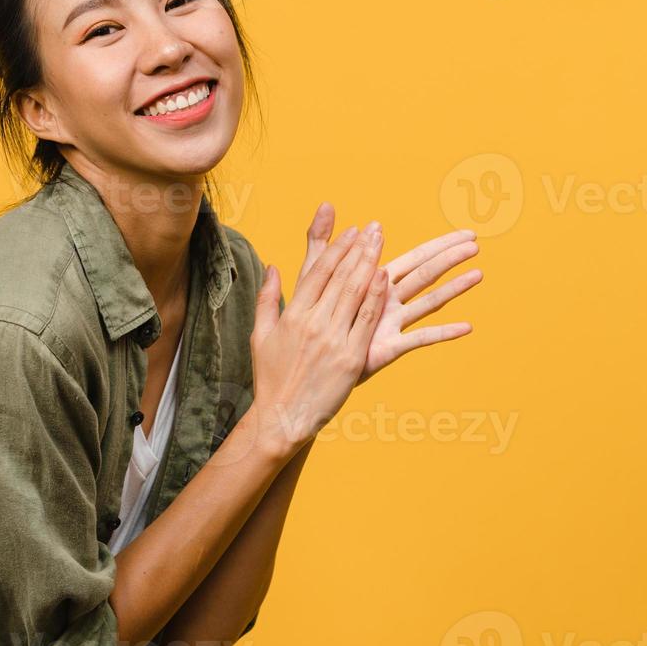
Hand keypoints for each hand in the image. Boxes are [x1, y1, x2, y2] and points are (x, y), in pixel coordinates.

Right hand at [248, 221, 388, 451]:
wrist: (282, 417)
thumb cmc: (271, 377)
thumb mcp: (260, 334)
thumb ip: (267, 298)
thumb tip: (273, 267)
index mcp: (293, 315)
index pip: (319, 273)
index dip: (337, 249)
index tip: (352, 231)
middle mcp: (313, 323)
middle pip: (341, 277)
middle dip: (359, 249)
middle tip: (374, 228)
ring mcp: (333, 340)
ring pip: (356, 294)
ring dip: (371, 264)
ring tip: (381, 243)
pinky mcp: (351, 358)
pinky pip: (368, 321)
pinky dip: (377, 297)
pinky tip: (386, 278)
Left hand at [293, 203, 480, 386]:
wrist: (306, 364)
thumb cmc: (313, 320)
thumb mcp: (315, 275)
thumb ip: (322, 242)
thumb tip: (325, 203)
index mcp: (376, 282)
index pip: (415, 257)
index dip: (439, 244)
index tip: (466, 232)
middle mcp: (389, 301)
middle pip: (425, 273)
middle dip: (450, 256)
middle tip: (477, 241)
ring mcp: (391, 323)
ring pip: (428, 300)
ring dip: (454, 287)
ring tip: (478, 274)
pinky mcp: (387, 347)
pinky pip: (419, 339)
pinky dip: (443, 333)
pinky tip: (466, 327)